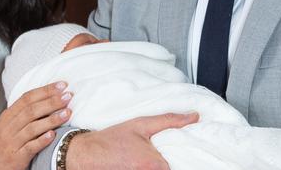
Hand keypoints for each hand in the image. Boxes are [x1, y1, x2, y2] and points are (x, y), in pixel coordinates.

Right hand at [0, 81, 71, 169]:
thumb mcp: (7, 124)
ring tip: (67, 113)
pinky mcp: (16, 158)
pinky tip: (53, 135)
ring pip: (32, 128)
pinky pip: (30, 148)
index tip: (62, 85)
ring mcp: (12, 143)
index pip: (27, 98)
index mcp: (8, 116)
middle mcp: (9, 127)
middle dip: (51, 101)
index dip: (45, 90)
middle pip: (31, 110)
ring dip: (51, 119)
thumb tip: (46, 98)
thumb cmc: (0, 144)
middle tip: (68, 96)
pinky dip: (42, 141)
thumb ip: (23, 112)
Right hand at [67, 112, 198, 169]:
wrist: (86, 154)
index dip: (177, 159)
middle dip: (164, 165)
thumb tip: (194, 117)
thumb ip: (169, 120)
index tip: (170, 154)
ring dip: (154, 167)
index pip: (178, 166)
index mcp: (155, 164)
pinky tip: (135, 165)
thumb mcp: (141, 124)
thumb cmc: (112, 140)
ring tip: (140, 160)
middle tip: (149, 156)